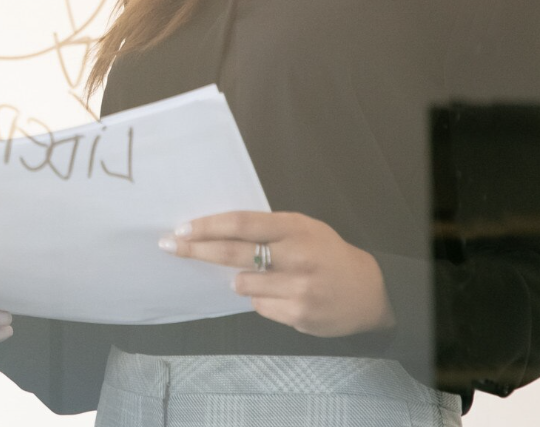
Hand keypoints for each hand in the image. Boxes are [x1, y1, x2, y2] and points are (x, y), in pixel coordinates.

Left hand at [162, 210, 395, 337]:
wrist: (370, 292)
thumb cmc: (327, 254)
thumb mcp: (304, 229)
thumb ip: (267, 229)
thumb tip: (217, 232)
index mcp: (295, 229)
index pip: (242, 224)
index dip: (208, 226)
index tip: (181, 229)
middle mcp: (296, 257)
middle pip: (233, 253)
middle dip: (196, 250)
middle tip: (169, 246)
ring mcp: (297, 289)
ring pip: (242, 285)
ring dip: (242, 281)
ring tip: (266, 277)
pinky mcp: (298, 316)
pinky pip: (260, 307)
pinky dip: (261, 300)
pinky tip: (282, 295)